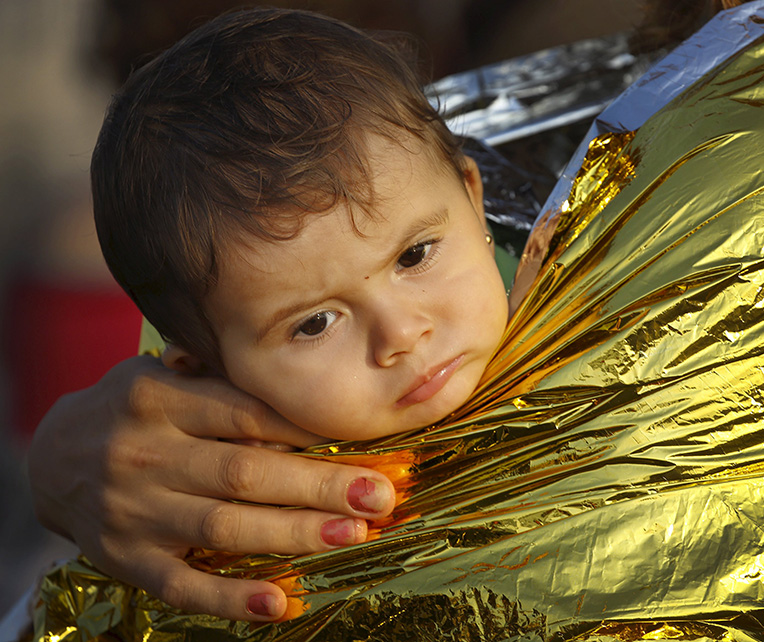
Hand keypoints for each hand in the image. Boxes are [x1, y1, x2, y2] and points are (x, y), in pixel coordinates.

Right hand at [27, 355, 394, 620]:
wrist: (49, 458)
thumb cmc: (130, 409)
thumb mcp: (156, 373)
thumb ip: (212, 374)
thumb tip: (281, 367)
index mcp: (157, 399)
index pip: (245, 413)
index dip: (307, 430)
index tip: (365, 442)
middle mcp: (144, 454)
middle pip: (245, 472)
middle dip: (318, 485)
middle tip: (378, 495)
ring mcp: (134, 511)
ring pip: (223, 527)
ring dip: (292, 533)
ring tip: (351, 534)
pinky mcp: (126, 559)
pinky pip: (182, 584)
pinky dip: (230, 597)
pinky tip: (279, 602)